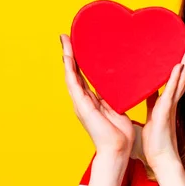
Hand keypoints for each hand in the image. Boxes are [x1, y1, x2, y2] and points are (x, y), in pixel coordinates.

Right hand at [61, 33, 135, 154]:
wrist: (117, 149)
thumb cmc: (119, 133)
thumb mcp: (117, 108)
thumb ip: (114, 97)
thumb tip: (119, 86)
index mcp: (91, 101)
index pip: (82, 76)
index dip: (78, 60)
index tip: (77, 44)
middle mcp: (83, 100)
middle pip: (73, 73)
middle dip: (69, 54)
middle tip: (66, 37)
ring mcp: (80, 103)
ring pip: (70, 75)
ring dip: (67, 57)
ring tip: (64, 40)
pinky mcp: (81, 106)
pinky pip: (73, 83)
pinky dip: (69, 69)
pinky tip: (67, 56)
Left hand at [141, 39, 184, 173]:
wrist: (161, 159)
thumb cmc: (156, 142)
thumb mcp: (151, 116)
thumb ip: (151, 102)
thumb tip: (148, 90)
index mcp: (167, 103)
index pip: (176, 80)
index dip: (181, 65)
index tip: (184, 50)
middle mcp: (171, 103)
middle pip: (182, 77)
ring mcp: (170, 107)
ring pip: (179, 82)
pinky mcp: (165, 113)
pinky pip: (170, 94)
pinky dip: (175, 80)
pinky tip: (179, 67)